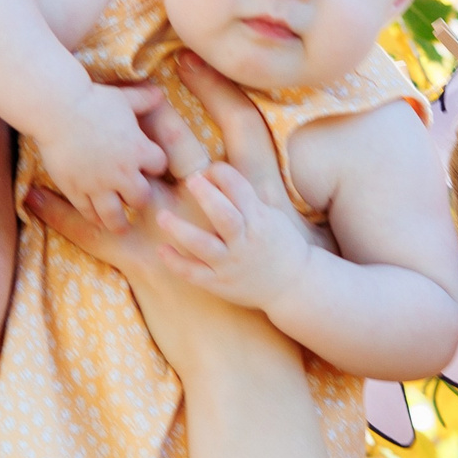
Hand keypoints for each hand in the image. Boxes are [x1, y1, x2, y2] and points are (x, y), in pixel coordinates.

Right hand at [32, 81, 169, 229]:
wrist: (57, 109)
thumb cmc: (92, 100)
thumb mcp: (123, 98)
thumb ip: (143, 99)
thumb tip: (159, 92)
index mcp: (138, 150)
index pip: (159, 165)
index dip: (154, 165)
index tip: (147, 165)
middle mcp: (122, 172)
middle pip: (141, 198)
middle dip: (139, 197)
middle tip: (134, 197)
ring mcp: (98, 184)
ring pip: (115, 215)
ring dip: (119, 222)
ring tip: (120, 226)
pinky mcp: (76, 190)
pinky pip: (88, 212)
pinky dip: (93, 217)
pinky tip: (95, 218)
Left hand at [157, 166, 315, 313]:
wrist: (295, 286)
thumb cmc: (284, 246)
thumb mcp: (276, 217)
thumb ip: (257, 197)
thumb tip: (240, 175)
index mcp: (259, 219)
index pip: (240, 189)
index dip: (223, 174)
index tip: (209, 171)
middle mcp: (244, 240)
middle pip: (223, 215)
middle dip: (206, 196)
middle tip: (190, 180)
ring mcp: (231, 263)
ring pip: (203, 245)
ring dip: (180, 230)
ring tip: (162, 216)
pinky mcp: (220, 284)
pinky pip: (194, 274)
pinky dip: (176, 262)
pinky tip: (162, 249)